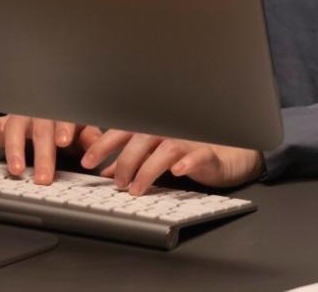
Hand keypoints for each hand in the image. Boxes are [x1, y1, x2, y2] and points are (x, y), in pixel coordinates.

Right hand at [0, 113, 100, 183]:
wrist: (46, 113)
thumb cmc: (63, 125)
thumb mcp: (80, 131)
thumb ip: (88, 136)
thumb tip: (97, 144)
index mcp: (60, 113)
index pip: (63, 118)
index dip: (63, 128)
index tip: (64, 142)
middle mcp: (38, 113)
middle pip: (39, 130)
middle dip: (41, 154)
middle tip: (43, 176)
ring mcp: (18, 118)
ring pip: (13, 128)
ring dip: (14, 148)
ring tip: (15, 169)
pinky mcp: (1, 124)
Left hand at [78, 128, 264, 195]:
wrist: (230, 154)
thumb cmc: (191, 151)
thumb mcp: (156, 156)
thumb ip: (133, 161)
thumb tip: (107, 171)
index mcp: (154, 128)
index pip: (124, 130)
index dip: (103, 144)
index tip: (86, 160)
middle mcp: (170, 129)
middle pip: (142, 138)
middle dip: (125, 161)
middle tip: (117, 184)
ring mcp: (190, 140)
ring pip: (166, 148)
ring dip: (148, 169)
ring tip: (137, 188)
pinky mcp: (209, 153)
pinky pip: (198, 155)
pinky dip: (187, 162)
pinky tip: (177, 172)